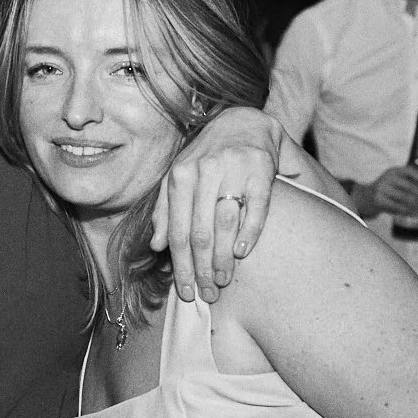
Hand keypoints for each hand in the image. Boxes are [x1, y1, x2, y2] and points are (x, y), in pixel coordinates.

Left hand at [152, 108, 281, 301]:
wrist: (243, 123)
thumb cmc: (206, 157)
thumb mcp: (178, 178)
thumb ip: (165, 211)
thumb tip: (156, 246)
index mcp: (179, 175)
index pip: (178, 232)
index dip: (181, 266)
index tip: (187, 292)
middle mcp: (204, 170)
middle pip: (200, 232)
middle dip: (202, 269)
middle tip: (208, 293)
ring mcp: (234, 169)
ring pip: (225, 223)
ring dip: (223, 258)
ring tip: (223, 280)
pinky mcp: (261, 169)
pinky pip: (256, 208)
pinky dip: (249, 233)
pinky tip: (242, 253)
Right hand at [352, 165, 417, 220]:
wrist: (366, 198)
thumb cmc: (386, 190)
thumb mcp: (394, 181)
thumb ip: (407, 184)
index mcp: (393, 171)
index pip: (409, 170)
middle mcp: (387, 178)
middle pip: (409, 186)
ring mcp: (382, 188)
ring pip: (404, 197)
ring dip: (416, 204)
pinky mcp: (379, 200)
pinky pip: (397, 206)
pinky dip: (407, 211)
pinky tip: (412, 213)